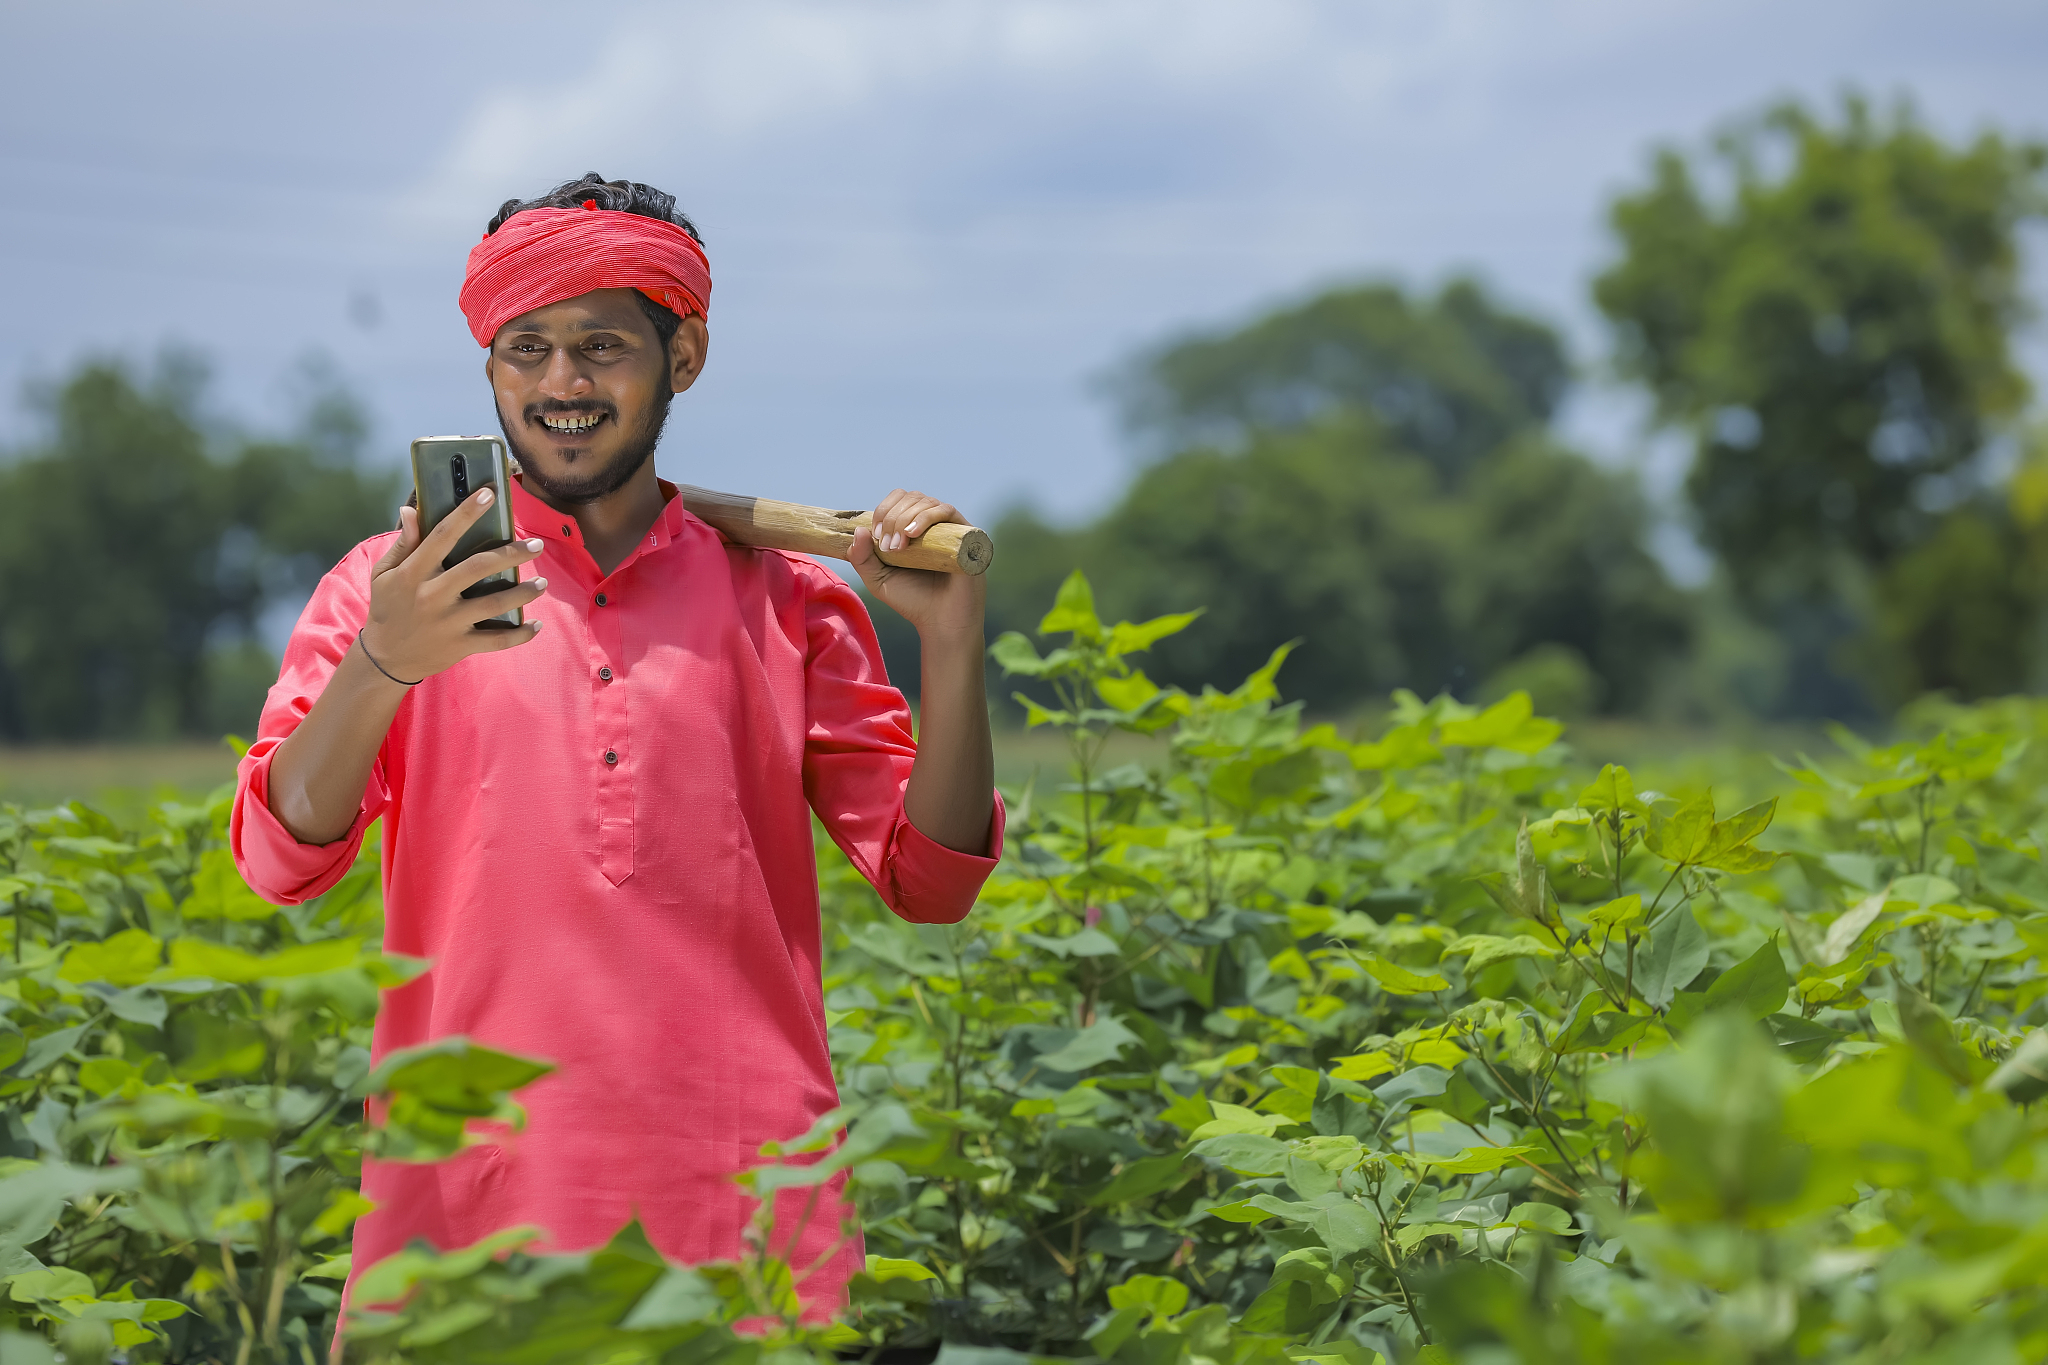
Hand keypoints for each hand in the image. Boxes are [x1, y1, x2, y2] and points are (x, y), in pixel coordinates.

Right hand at [360, 489, 547, 682]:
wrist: (384, 658)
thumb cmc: (388, 608)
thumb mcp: (384, 574)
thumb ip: (403, 543)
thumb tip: (410, 510)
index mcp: (414, 572)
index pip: (442, 535)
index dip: (466, 512)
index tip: (488, 494)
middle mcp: (433, 595)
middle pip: (478, 567)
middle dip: (511, 554)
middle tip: (536, 544)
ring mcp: (448, 622)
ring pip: (494, 603)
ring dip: (523, 593)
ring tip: (542, 582)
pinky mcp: (460, 645)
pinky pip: (497, 640)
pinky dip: (520, 634)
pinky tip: (536, 625)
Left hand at [850, 488, 984, 639]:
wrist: (941, 622)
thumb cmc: (912, 601)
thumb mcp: (877, 580)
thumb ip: (862, 558)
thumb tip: (858, 529)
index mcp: (913, 527)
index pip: (898, 499)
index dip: (884, 510)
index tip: (875, 534)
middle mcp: (933, 524)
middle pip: (911, 497)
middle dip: (892, 517)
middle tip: (887, 547)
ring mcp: (950, 528)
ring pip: (927, 502)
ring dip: (905, 518)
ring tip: (898, 547)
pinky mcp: (966, 535)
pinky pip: (947, 511)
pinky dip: (927, 517)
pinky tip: (913, 535)